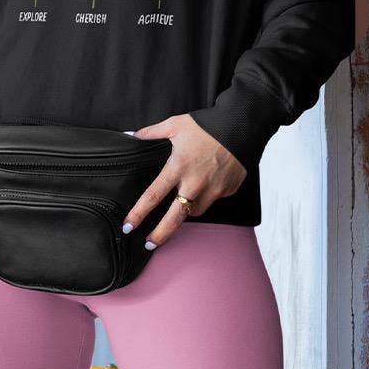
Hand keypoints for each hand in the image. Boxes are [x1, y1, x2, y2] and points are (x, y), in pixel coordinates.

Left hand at [123, 114, 247, 248]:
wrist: (240, 126)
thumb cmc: (206, 124)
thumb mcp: (175, 124)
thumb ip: (151, 132)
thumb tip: (130, 135)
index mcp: (178, 167)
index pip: (153, 195)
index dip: (138, 213)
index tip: (128, 226)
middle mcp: (195, 182)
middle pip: (174, 217)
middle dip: (160, 234)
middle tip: (149, 244)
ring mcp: (213, 189)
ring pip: (195, 210)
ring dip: (186, 209)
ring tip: (182, 201)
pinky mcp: (228, 190)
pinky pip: (213, 199)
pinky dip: (207, 196)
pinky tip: (207, 183)